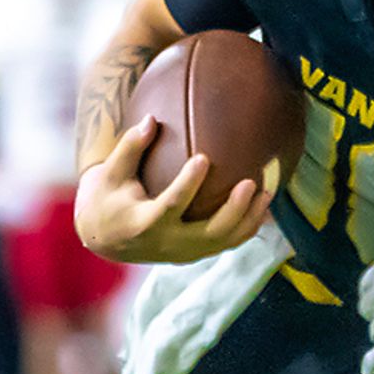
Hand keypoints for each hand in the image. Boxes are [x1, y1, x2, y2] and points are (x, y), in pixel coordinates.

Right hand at [72, 115, 269, 263]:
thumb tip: (151, 118)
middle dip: (233, 210)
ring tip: (267, 192)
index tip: (203, 158)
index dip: (188, 184)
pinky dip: (247, 227)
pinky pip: (226, 244)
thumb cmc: (108, 197)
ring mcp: (183, 253)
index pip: (170, 206)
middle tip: (249, 183)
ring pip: (223, 242)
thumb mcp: (111, 172)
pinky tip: (263, 206)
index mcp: (144, 224)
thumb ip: (130, 147)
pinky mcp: (194, 254)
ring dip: (248, 219)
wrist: (105, 237)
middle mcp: (167, 244)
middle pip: (208, 233)